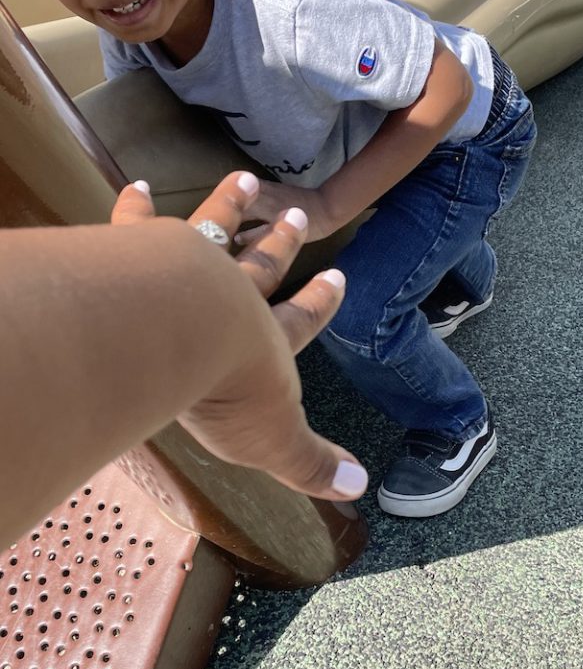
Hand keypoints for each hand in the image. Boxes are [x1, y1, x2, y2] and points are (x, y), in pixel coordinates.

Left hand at [111, 172, 367, 500]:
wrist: (183, 336)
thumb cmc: (231, 393)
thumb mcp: (277, 440)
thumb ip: (313, 464)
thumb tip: (360, 489)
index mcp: (265, 342)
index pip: (300, 321)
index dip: (319, 303)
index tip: (338, 277)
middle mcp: (232, 298)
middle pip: (263, 265)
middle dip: (282, 243)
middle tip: (298, 215)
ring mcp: (191, 270)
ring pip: (215, 229)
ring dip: (230, 206)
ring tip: (243, 179)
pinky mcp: (146, 252)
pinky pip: (141, 223)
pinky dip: (138, 206)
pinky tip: (136, 185)